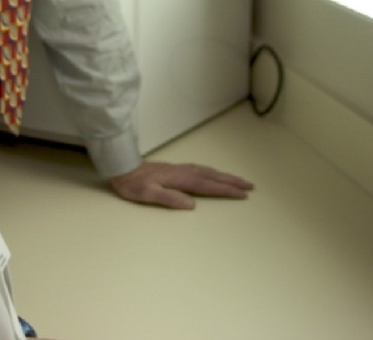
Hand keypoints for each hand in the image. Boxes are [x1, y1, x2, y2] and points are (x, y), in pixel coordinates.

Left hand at [108, 161, 253, 209]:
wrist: (123, 168)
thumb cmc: (133, 184)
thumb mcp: (148, 195)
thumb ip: (169, 198)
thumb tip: (192, 204)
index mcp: (180, 179)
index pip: (208, 186)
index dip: (226, 190)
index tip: (242, 194)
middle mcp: (183, 172)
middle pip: (212, 176)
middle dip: (232, 181)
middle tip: (250, 186)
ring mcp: (180, 169)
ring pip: (208, 172)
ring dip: (224, 176)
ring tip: (238, 180)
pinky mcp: (176, 169)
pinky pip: (201, 170)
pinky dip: (213, 172)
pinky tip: (214, 174)